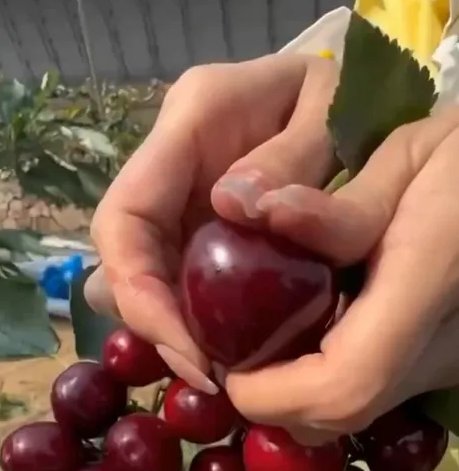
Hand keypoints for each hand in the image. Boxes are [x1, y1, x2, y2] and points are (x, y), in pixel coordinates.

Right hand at [85, 53, 338, 392]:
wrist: (345, 95)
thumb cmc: (345, 95)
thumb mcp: (331, 110)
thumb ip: (290, 156)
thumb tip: (230, 207)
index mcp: (192, 119)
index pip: (125, 218)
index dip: (141, 295)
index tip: (190, 351)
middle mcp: (171, 161)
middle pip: (126, 255)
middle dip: (155, 323)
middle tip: (207, 375)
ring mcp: (181, 195)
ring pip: (147, 272)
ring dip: (172, 326)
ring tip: (215, 370)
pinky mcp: (198, 225)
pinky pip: (180, 276)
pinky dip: (194, 316)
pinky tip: (222, 345)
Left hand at [224, 106, 458, 443]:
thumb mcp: (414, 157)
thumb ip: (340, 207)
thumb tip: (243, 210)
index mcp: (431, 284)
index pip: (341, 385)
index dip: (271, 394)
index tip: (227, 365)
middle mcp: (447, 347)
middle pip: (341, 415)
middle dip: (275, 397)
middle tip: (238, 345)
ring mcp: (451, 363)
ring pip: (357, 411)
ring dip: (300, 389)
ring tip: (269, 333)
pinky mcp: (449, 364)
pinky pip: (376, 391)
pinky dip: (330, 375)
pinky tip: (318, 326)